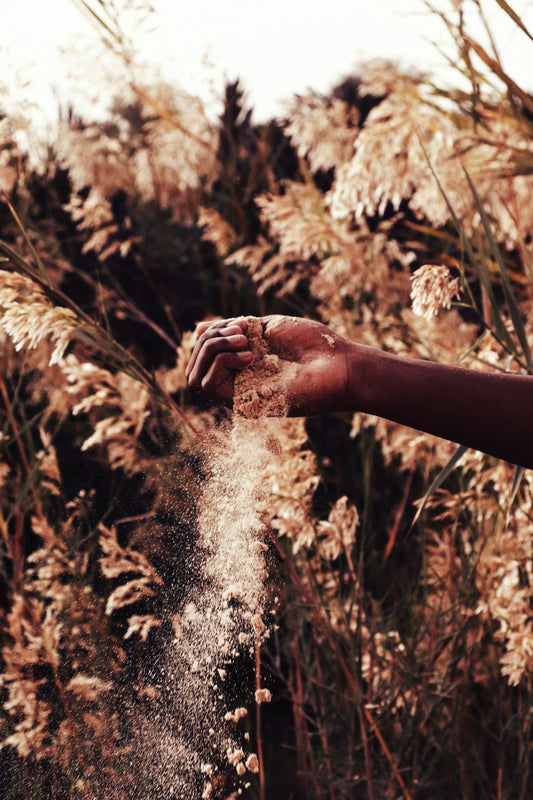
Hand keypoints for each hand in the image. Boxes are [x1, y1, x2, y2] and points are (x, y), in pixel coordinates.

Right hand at [186, 315, 352, 414]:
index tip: (239, 323)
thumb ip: (234, 329)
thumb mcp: (267, 326)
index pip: (204, 354)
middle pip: (194, 366)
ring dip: (212, 349)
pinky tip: (249, 355)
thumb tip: (196, 328)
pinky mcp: (244, 406)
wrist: (340, 365)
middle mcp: (237, 383)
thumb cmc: (315, 345)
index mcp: (243, 366)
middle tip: (241, 331)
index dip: (211, 334)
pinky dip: (221, 361)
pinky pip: (208, 386)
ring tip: (244, 340)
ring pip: (195, 378)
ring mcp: (239, 396)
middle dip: (209, 340)